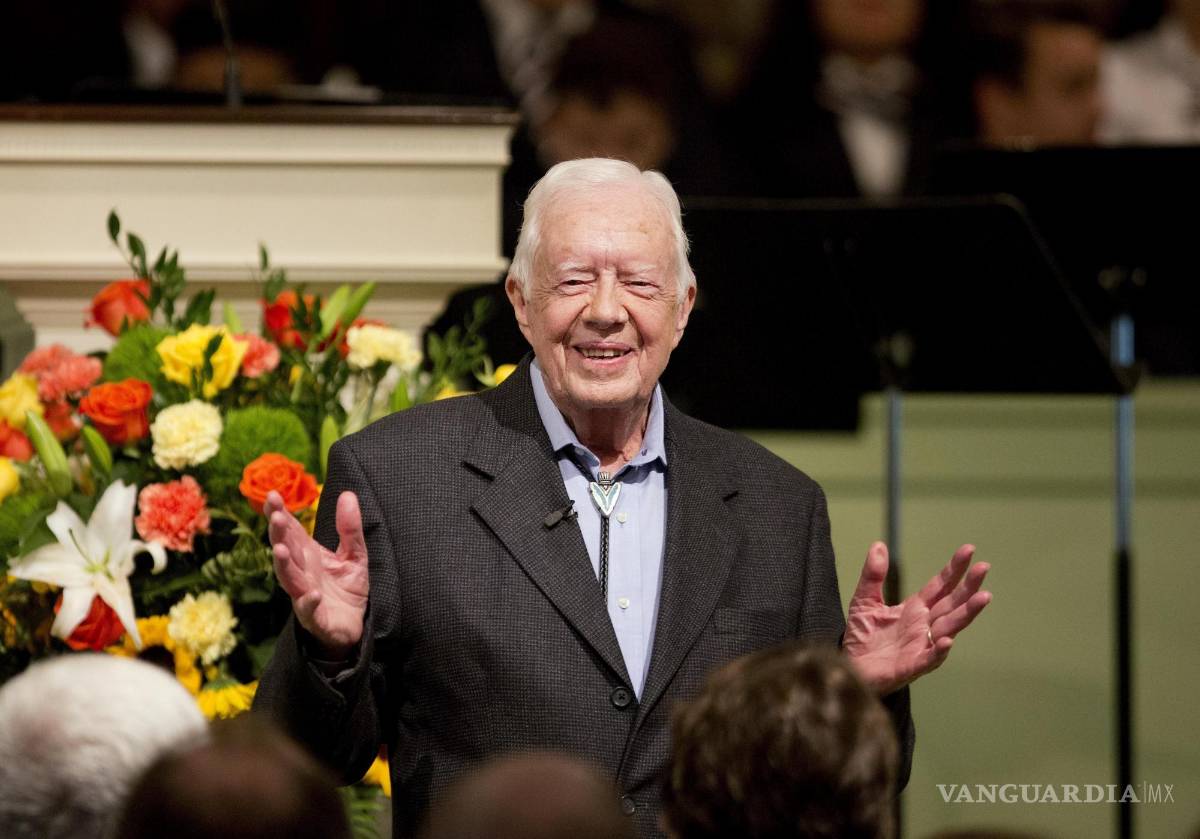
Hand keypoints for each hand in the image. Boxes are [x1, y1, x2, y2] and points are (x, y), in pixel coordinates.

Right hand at [266, 489, 368, 658]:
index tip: (272, 495)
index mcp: (308, 555)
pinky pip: (309, 609)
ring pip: (289, 578)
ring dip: (283, 565)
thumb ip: (350, 528)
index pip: (290, 530)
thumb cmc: (347, 589)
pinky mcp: (315, 617)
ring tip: (280, 550)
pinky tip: (312, 593)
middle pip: (286, 550)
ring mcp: (304, 594)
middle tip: (277, 516)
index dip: (280, 513)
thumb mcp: (355, 554)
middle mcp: (302, 573)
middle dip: (279, 533)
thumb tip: (347, 494)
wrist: (354, 626)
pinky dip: (308, 602)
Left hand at [843, 542, 990, 694]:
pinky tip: (947, 640)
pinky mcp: (912, 666)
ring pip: (949, 628)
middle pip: (952, 604)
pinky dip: (939, 650)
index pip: (940, 586)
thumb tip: (878, 545)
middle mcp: (925, 626)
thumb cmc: (862, 637)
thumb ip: (873, 576)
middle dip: (968, 587)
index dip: (954, 569)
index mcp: (916, 609)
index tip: (969, 550)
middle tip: (984, 567)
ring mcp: (922, 646)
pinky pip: (929, 658)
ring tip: (983, 597)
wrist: (851, 668)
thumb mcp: (864, 601)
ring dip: (967, 613)